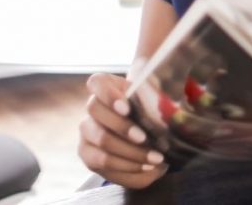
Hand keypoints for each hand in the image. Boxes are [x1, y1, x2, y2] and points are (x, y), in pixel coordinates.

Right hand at [78, 73, 168, 188]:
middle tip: (144, 138)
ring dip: (130, 152)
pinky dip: (129, 168)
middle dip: (122, 127)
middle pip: (96, 112)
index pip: (96, 82)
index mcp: (106, 86)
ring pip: (101, 140)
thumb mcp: (152, 99)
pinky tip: (147, 167)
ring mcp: (87, 132)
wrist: (146, 133)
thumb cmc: (150, 109)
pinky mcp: (88, 156)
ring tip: (155, 158)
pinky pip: (104, 165)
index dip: (108, 95)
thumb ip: (152, 98)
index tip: (127, 108)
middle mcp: (92, 108)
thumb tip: (164, 108)